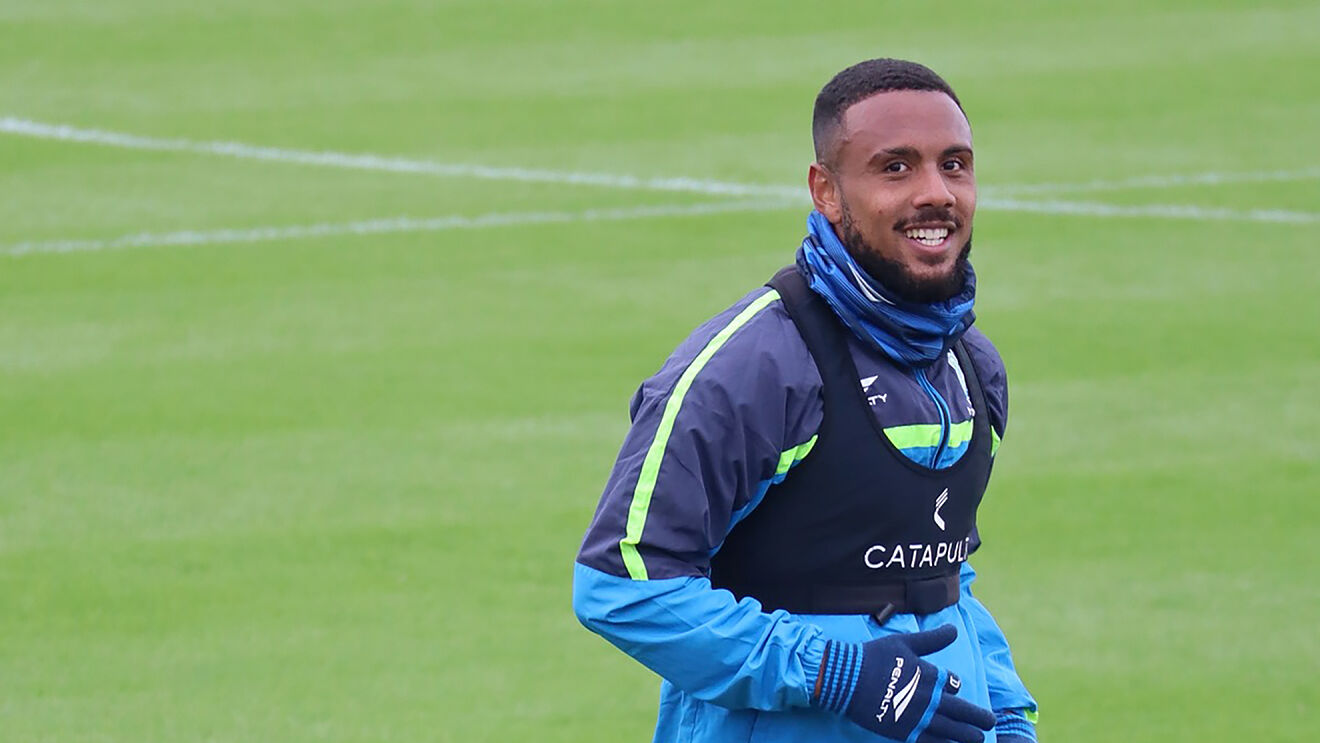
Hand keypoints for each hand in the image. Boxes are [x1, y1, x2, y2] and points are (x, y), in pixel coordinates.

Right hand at [814, 624, 994, 742]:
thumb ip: (932, 639)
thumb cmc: (875, 657)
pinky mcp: (906, 733)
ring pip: (953, 732)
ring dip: (969, 736)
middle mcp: (930, 699)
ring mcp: (919, 719)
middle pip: (963, 712)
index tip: (954, 689)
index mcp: (931, 675)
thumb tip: (954, 630)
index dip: (954, 685)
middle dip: (980, 719)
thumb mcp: (905, 642)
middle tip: (991, 722)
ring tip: (978, 739)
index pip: (954, 684)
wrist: (847, 679)